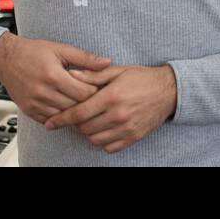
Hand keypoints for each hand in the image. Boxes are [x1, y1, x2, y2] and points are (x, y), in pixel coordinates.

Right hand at [0, 32, 111, 124]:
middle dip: (87, 103)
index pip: (84, 93)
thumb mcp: (61, 49)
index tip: (99, 88)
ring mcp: (35, 104)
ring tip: (80, 103)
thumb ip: (85, 58)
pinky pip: (51, 121)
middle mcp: (43, 92)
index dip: (95, 92)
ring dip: (74, 111)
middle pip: (75, 107)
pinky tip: (66, 108)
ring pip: (64, 116)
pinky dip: (60, 117)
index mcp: (53, 75)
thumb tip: (106, 62)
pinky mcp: (29, 111)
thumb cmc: (33, 52)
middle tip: (94, 97)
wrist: (6, 59)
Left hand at [44, 65, 177, 153]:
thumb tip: (71, 74)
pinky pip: (109, 147)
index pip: (79, 113)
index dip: (61, 119)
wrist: (169, 91)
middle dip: (75, 124)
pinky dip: (101, 141)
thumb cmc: (141, 78)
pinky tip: (102, 130)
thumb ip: (93, 75)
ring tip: (89, 122)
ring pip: (94, 139)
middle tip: (75, 116)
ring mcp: (126, 128)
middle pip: (84, 128)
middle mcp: (118, 115)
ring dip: (87, 133)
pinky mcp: (133, 137)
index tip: (50, 122)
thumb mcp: (117, 71)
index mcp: (111, 96)